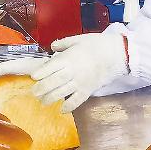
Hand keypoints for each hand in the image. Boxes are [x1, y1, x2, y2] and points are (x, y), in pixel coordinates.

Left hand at [0, 31, 128, 112]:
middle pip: (54, 82)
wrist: (117, 54)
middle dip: (42, 88)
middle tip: (34, 93)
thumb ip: (64, 43)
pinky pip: (77, 100)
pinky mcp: (88, 90)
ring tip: (43, 102)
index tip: (33, 76)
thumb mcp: (79, 39)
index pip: (51, 67)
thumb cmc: (97, 44)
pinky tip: (62, 110)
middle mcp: (73, 71)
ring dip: (51, 98)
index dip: (41, 72)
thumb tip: (52, 46)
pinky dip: (69, 106)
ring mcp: (80, 82)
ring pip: (62, 92)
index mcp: (69, 58)